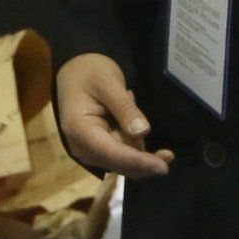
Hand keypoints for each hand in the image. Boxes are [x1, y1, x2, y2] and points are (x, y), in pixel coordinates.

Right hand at [54, 51, 171, 177]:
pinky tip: (128, 119)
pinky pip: (122, 156)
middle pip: (120, 163)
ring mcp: (89, 152)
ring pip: (124, 162)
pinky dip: (133, 143)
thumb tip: (142, 133)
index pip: (113, 153)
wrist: (76, 72)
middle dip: (143, 156)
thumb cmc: (90, 72)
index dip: (138, 162)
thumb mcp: (109, 82)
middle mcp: (82, 148)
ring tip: (127, 104)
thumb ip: (124, 108)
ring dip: (138, 144)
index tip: (163, 167)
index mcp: (79, 130)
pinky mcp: (97, 152)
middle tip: (163, 145)